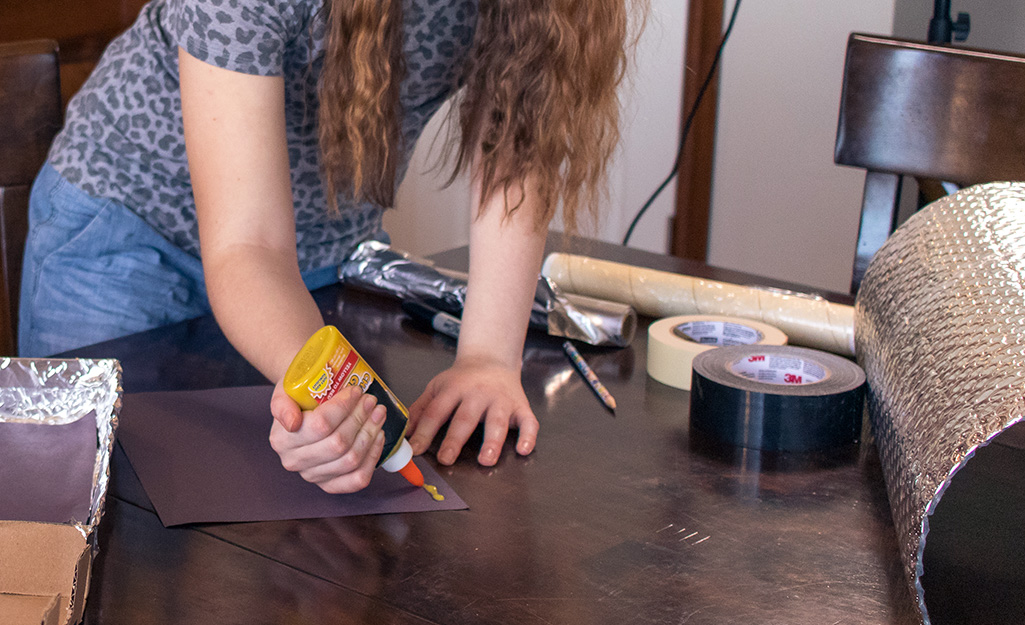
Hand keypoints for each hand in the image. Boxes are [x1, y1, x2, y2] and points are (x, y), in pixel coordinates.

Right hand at [268, 381, 385, 492]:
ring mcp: (313, 476)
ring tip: (378, 413)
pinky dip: (373, 456)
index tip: (356, 391)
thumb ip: (282, 404)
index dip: (343, 408)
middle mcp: (295, 462)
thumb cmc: (297, 397)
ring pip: (350, 460)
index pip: (320, 426)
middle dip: (360, 419)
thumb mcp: (285, 391)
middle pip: (338, 444)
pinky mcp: (331, 484)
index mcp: (282, 440)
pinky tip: (378, 436)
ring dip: (370, 434)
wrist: (300, 410)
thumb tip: (292, 422)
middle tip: (371, 400)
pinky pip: (358, 478)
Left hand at [407, 356, 538, 466]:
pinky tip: (523, 450)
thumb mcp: (437, 387)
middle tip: (446, 459)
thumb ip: (420, 410)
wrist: (492, 357)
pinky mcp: (521, 406)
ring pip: (497, 421)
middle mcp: (478, 393)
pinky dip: (529, 436)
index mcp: (454, 388)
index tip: (415, 450)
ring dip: (492, 441)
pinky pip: (529, 422)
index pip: (436, 411)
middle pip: (465, 417)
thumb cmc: (461, 379)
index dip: (424, 431)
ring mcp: (501, 400)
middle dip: (455, 439)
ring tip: (486, 460)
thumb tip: (402, 435)